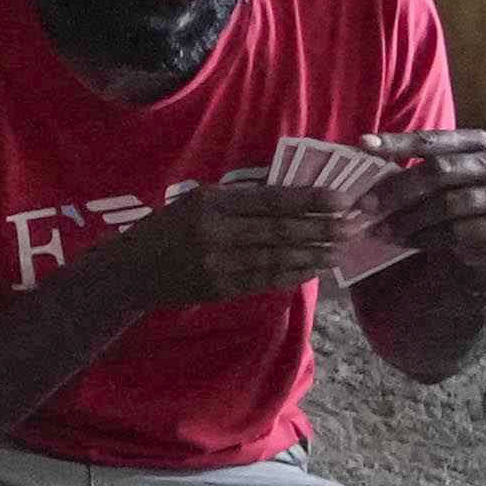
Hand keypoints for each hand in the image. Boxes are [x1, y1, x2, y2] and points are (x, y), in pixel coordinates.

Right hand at [131, 170, 371, 306]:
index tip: (341, 198)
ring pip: (278, 258)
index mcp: (211, 204)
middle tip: (354, 225)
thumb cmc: (167, 228)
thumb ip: (239, 199)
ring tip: (341, 248)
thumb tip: (292, 195)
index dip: (309, 200)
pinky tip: (313, 267)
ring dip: (314, 253)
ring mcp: (218, 265)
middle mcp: (216, 234)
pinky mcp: (221, 289)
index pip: (270, 201)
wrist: (131, 272)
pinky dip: (293, 273)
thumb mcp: (197, 201)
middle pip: (280, 231)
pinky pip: (266, 280)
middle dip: (322, 228)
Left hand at [372, 136, 485, 278]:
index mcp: (478, 142)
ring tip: (380, 230)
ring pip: (446, 205)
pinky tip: (403, 242)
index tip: (363, 144)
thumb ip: (416, 166)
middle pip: (439, 171)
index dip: (397, 142)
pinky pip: (455, 232)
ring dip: (407, 219)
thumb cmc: (461, 196)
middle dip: (397, 189)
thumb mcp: (444, 176)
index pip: (432, 139)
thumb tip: (366, 165)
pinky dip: (423, 238)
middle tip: (365, 205)